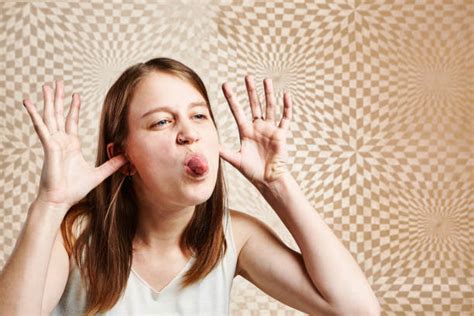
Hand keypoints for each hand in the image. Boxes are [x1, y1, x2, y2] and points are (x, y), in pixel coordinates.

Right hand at [23, 80, 126, 209]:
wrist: (61, 199)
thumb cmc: (74, 189)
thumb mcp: (98, 174)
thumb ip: (112, 165)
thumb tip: (127, 158)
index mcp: (70, 145)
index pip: (71, 121)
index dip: (73, 108)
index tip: (76, 95)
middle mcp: (60, 141)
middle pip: (59, 114)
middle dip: (59, 99)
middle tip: (57, 83)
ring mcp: (53, 142)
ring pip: (49, 116)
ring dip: (48, 101)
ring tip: (46, 86)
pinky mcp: (48, 146)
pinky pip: (41, 127)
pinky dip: (34, 115)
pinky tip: (28, 102)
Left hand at [219, 75, 292, 188]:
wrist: (268, 180)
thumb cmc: (252, 171)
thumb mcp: (236, 160)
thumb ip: (224, 152)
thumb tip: (210, 145)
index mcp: (246, 131)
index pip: (237, 111)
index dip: (232, 98)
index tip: (226, 85)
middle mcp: (258, 127)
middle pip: (254, 105)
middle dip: (250, 91)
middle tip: (248, 76)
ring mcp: (270, 130)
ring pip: (270, 107)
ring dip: (268, 94)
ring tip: (266, 80)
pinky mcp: (281, 134)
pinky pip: (286, 118)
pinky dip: (287, 107)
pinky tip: (286, 95)